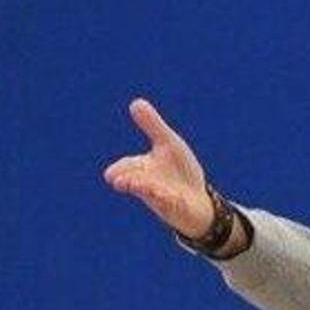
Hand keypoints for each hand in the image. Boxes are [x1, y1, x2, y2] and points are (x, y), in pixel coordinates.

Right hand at [104, 98, 213, 237]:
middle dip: (129, 181)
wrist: (197, 200)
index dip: (121, 169)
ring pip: (153, 194)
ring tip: (143, 187)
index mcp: (144, 169)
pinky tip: (174, 196)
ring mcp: (163, 198)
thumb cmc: (180, 171)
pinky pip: (173, 204)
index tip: (111, 175)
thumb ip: (153, 126)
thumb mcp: (169, 144)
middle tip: (117, 181)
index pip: (127, 167)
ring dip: (148, 189)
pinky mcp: (177, 207)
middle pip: (135, 182)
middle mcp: (149, 184)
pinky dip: (172, 200)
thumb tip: (135, 102)